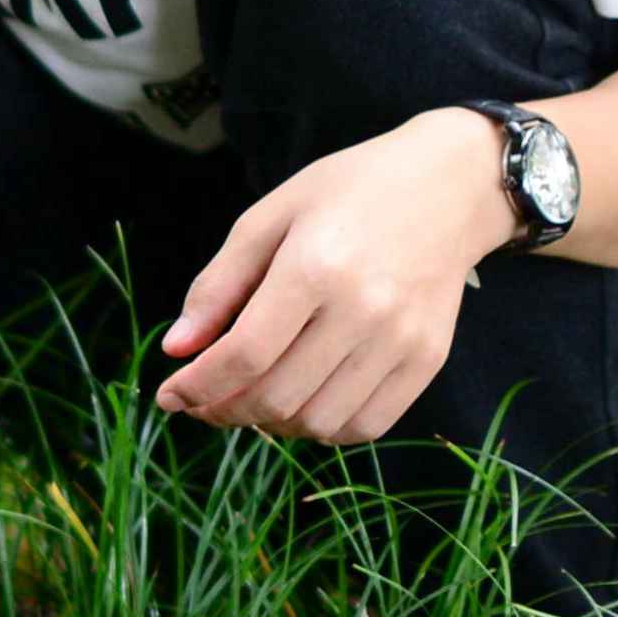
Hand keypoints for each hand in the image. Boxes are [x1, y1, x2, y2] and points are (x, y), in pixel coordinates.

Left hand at [155, 107, 518, 445]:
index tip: (169, 395)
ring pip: (318, 421)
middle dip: (224, 410)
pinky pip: (366, 425)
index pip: (244, 355)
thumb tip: (176, 349)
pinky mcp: (429, 359)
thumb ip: (218, 286)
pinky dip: (322, 428)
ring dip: (270, 424)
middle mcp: (364, 311)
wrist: (448, 187)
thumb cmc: (347, 193)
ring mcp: (402, 341)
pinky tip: (299, 402)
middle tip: (201, 402)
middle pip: (277, 396)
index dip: (198, 387)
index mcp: (314, 269)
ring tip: (248, 400)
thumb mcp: (268, 217)